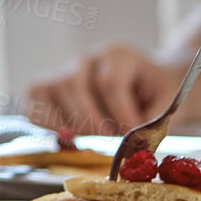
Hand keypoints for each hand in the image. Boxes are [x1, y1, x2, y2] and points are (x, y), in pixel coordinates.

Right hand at [27, 44, 179, 134]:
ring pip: (51, 88)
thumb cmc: (157, 94)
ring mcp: (65, 70)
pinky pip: (35, 99)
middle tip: (109, 140)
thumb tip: (133, 145)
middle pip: (74, 83)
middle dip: (91, 120)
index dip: (119, 113)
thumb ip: (153, 122)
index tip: (132, 134)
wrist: (151, 83)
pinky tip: (66, 137)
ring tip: (90, 140)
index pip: (108, 81)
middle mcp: (88, 58)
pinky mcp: (51, 87)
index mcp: (118, 55)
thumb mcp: (166, 103)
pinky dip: (45, 121)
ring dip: (69, 122)